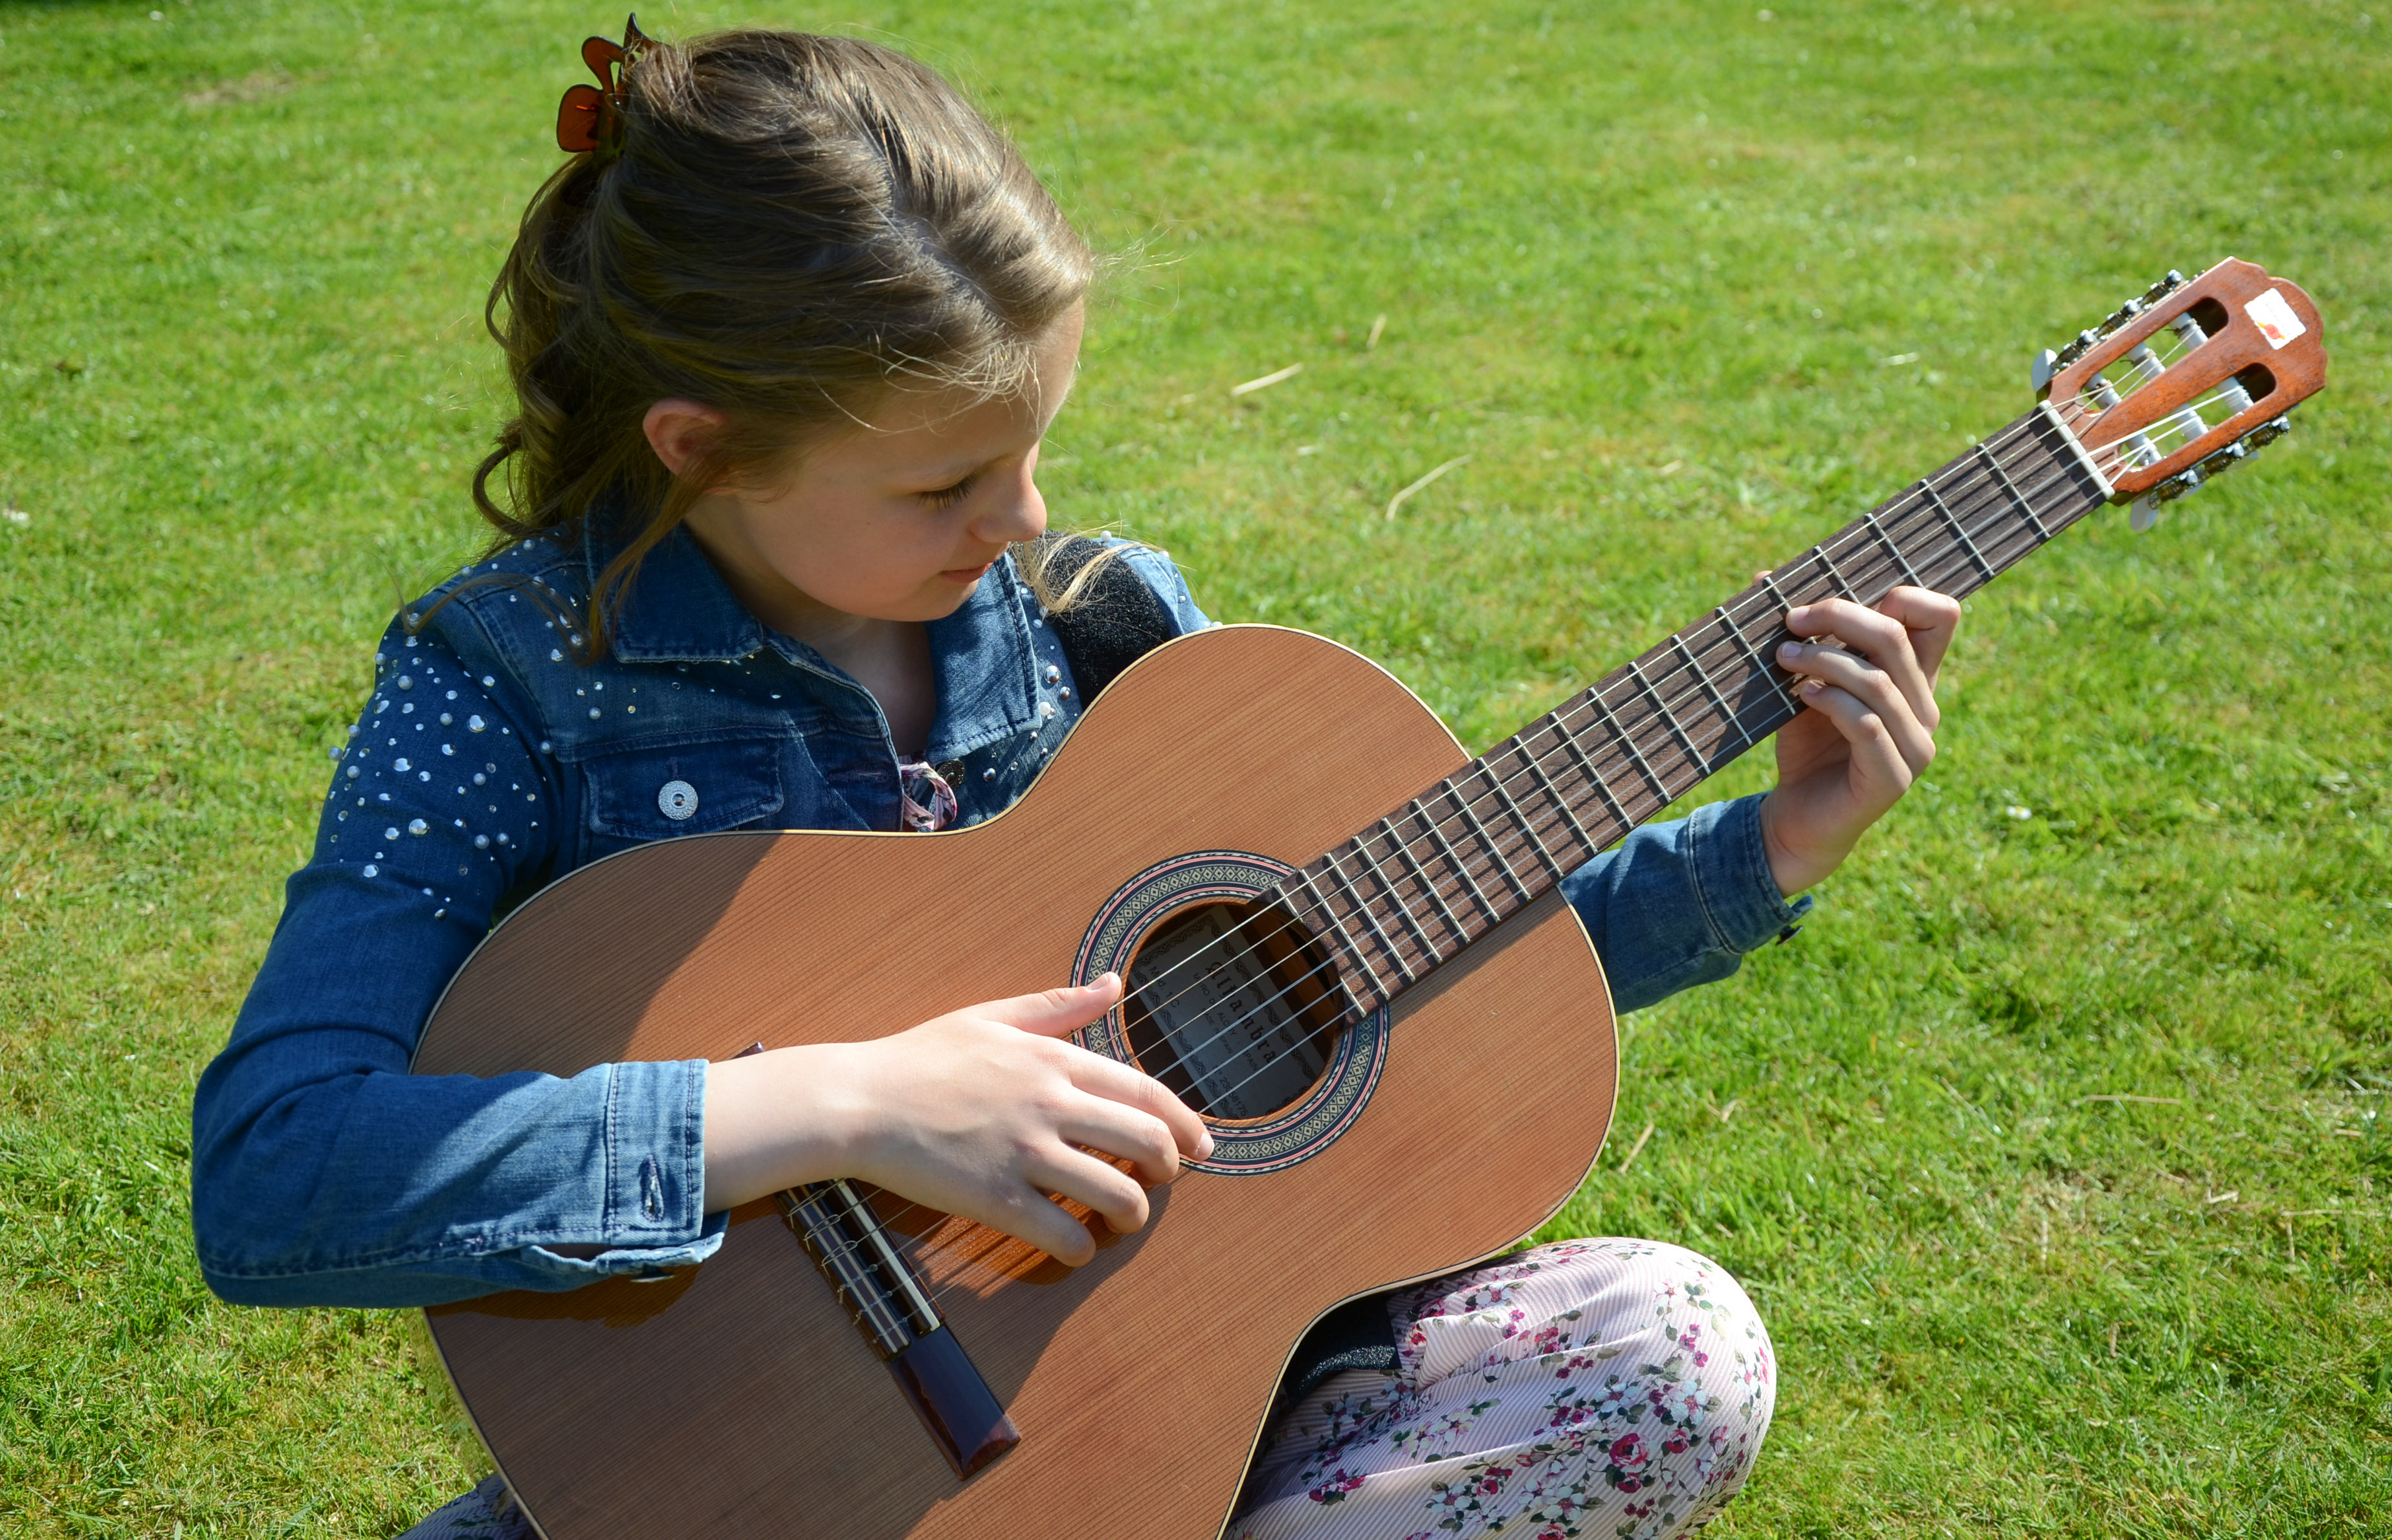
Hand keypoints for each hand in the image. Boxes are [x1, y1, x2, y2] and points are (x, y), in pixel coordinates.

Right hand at [702, 974, 1212, 1265]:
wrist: (859, 1100)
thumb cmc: (920, 1058)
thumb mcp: (992, 1016)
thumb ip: (1059, 1006)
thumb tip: (1112, 984)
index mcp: (1052, 1059)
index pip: (1144, 1091)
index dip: (1183, 1122)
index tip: (1199, 1144)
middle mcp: (1049, 1103)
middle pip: (1145, 1141)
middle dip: (1169, 1169)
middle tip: (1163, 1182)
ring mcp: (1024, 1152)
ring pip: (1116, 1192)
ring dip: (1133, 1214)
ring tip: (1122, 1220)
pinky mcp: (995, 1198)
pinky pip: (1064, 1232)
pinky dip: (1083, 1247)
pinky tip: (1077, 1247)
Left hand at [1757, 585, 1961, 894]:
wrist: (1797, 818)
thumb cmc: (1804, 745)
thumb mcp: (1801, 681)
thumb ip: (1798, 635)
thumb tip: (1764, 576)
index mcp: (1915, 679)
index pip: (1942, 615)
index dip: (1900, 593)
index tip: (1835, 599)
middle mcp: (1925, 708)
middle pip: (1898, 637)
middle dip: (1839, 616)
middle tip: (1791, 619)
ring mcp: (1915, 746)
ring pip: (1879, 680)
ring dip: (1823, 660)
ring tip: (1782, 658)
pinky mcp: (1892, 778)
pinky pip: (1866, 725)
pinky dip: (1830, 702)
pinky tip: (1800, 697)